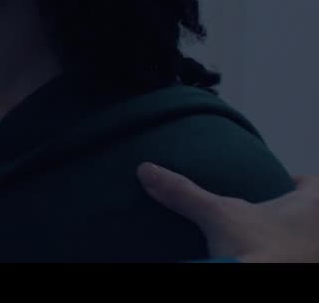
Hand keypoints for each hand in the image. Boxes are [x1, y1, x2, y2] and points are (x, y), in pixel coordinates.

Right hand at [138, 162, 318, 262]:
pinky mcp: (302, 266)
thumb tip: (147, 171)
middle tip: (259, 210)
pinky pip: (296, 256)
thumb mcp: (218, 215)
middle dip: (285, 210)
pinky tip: (259, 256)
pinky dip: (282, 255)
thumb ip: (185, 193)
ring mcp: (314, 252)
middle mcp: (318, 227)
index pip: (309, 183)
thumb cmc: (264, 249)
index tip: (279, 183)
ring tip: (257, 236)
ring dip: (284, 235)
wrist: (269, 276)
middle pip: (307, 211)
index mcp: (310, 204)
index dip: (293, 183)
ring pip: (303, 237)